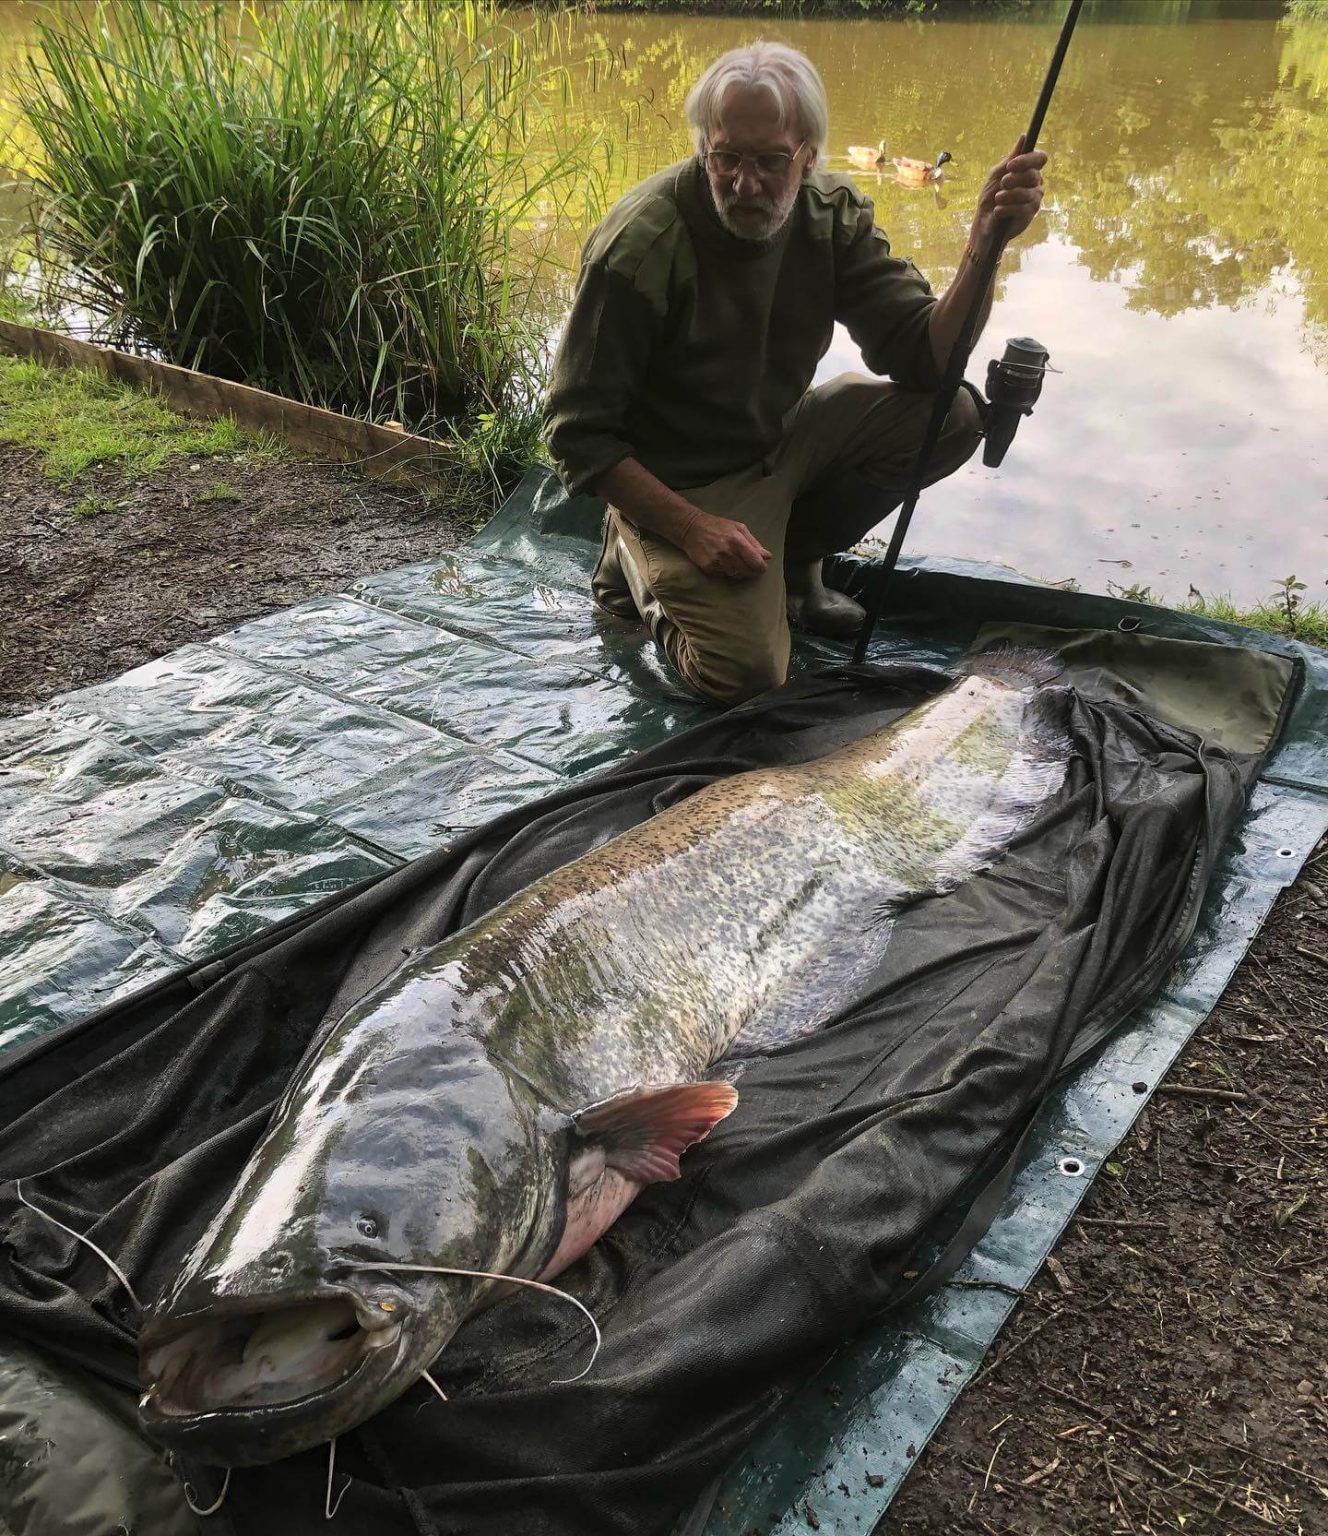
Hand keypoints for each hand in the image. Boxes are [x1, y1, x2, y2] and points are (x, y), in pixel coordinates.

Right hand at [681, 509, 771, 579]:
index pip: (756, 563)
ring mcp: (717, 562)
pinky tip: (725, 562)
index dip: (762, 567)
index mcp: (737, 541)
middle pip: (748, 571)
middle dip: (752, 570)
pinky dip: (728, 571)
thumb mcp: (738, 528)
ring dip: (740, 571)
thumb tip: (767, 556)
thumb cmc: (717, 525)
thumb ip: (754, 543)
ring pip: (737, 575)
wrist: (691, 528)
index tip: (762, 566)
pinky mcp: (708, 568)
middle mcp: (728, 553)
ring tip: (737, 562)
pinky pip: (724, 575)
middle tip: (750, 565)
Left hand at [970, 136, 1046, 255]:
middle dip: (1014, 179)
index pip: (1040, 158)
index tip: (1011, 165)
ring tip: (997, 199)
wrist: (984, 222)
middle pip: (1033, 174)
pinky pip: (1022, 208)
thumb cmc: (990, 197)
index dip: (1028, 160)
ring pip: (1027, 192)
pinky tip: (998, 211)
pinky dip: (1006, 209)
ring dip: (1008, 195)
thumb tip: (1024, 137)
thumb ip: (1010, 158)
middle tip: (1002, 184)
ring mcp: (1035, 199)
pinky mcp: (1030, 214)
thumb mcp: (996, 175)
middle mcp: (1036, 183)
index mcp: (1029, 170)